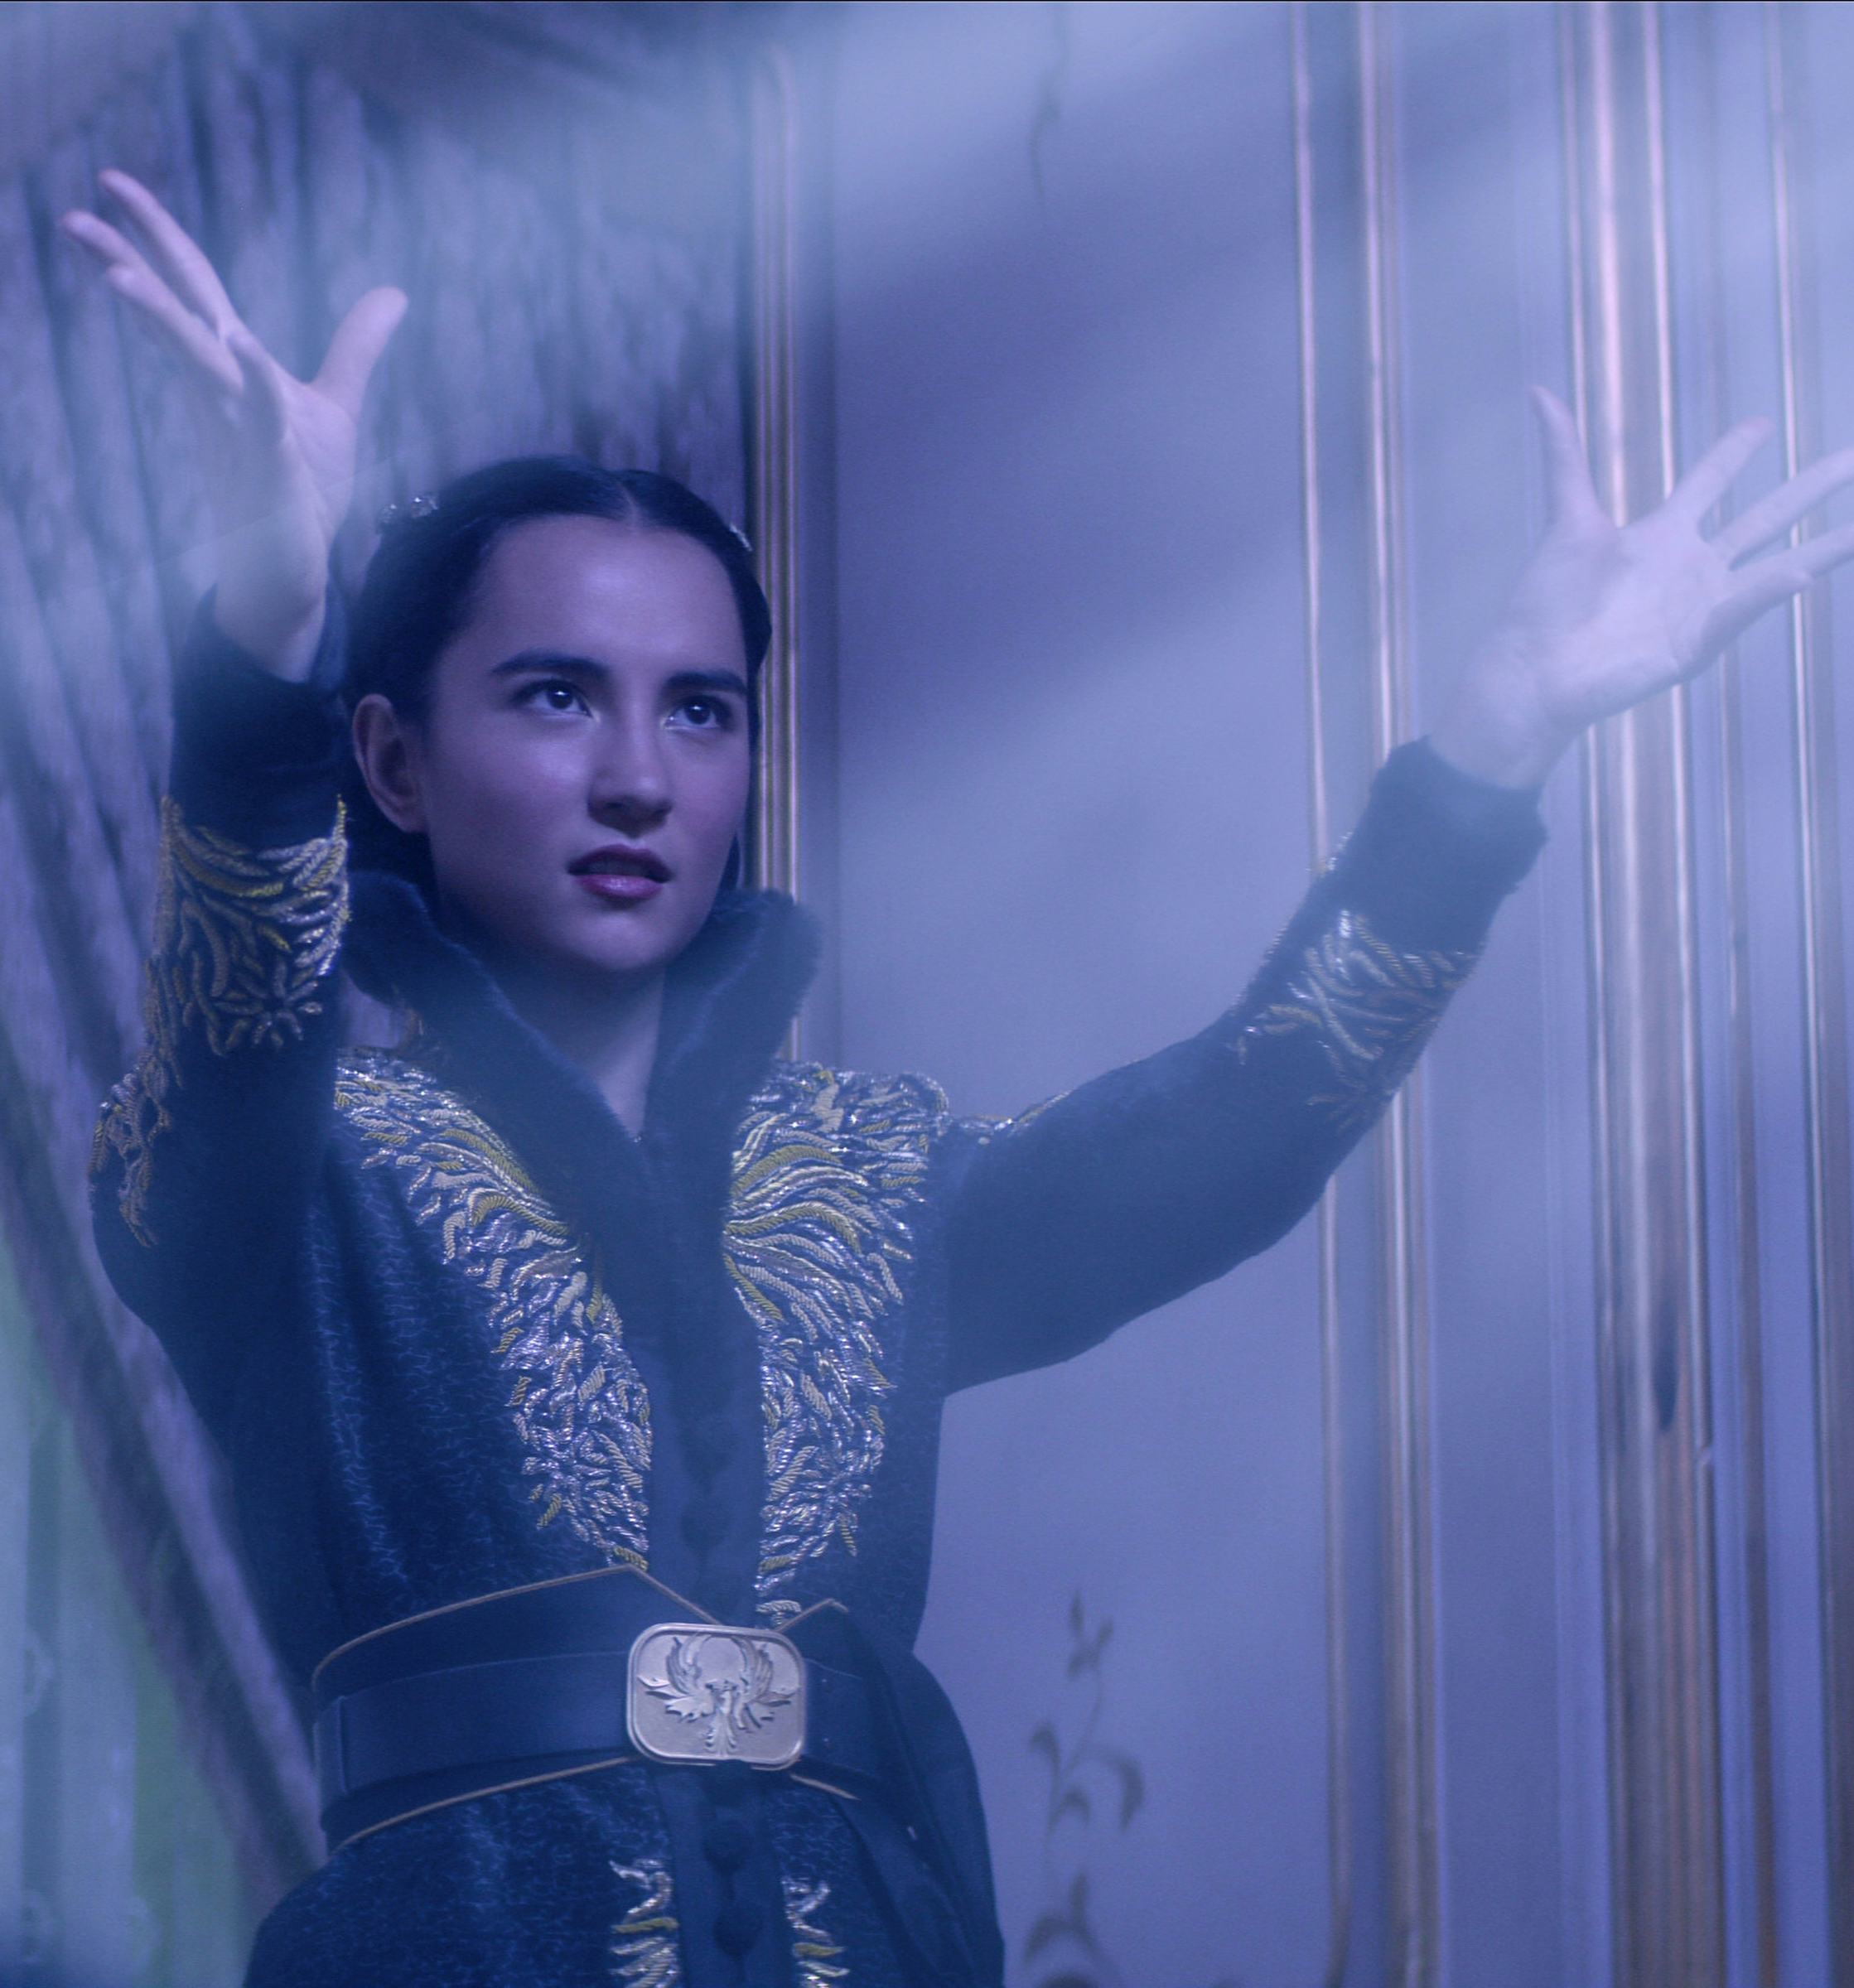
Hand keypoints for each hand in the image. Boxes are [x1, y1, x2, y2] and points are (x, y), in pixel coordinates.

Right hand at [60, 170, 405, 679]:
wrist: (295, 566)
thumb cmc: (302, 488)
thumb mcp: (334, 404)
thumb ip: (356, 346)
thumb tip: (393, 290)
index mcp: (229, 369)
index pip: (191, 289)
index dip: (156, 235)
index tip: (110, 180)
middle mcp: (221, 392)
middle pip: (174, 314)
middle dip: (127, 262)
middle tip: (73, 213)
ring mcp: (237, 429)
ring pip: (196, 364)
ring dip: (161, 320)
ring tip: (119, 276)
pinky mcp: (267, 469)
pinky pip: (258, 418)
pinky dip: (252, 382)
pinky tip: (243, 346)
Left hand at [1432, 386, 1853, 787]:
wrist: (1532, 671)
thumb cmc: (1546, 604)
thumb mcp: (1566, 520)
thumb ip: (1564, 458)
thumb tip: (1537, 393)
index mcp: (1661, 535)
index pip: (1709, 482)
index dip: (1733, 452)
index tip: (1762, 422)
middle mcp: (1689, 567)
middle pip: (1765, 518)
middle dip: (1811, 487)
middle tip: (1853, 458)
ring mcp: (1697, 607)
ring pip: (1775, 569)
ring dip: (1824, 548)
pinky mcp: (1692, 646)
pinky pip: (1736, 613)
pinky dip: (1765, 595)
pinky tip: (1799, 573)